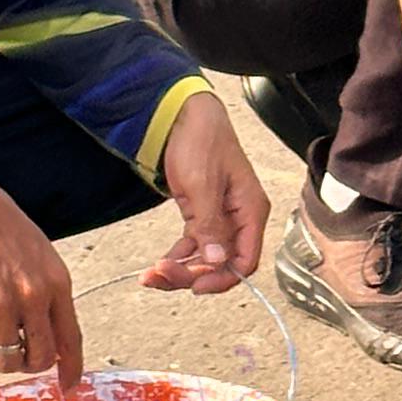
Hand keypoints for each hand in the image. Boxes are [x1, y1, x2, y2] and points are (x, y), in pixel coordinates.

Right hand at [0, 166, 83, 384]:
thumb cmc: (0, 229)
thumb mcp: (40, 256)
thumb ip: (48, 295)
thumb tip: (50, 338)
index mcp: (57, 283)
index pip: (71, 339)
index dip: (71, 368)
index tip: (68, 386)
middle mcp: (33, 296)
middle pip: (39, 358)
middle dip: (28, 364)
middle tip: (16, 354)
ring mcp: (1, 304)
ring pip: (6, 359)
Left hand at [143, 90, 270, 296]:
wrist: (182, 114)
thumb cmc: (201, 139)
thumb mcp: (202, 183)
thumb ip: (210, 225)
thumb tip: (218, 261)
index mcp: (250, 210)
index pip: (245, 259)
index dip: (222, 278)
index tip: (195, 286)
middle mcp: (239, 217)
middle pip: (222, 263)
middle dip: (192, 275)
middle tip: (159, 276)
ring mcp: (220, 217)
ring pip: (205, 258)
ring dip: (180, 270)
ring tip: (151, 275)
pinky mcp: (201, 213)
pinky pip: (193, 245)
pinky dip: (177, 257)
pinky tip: (159, 264)